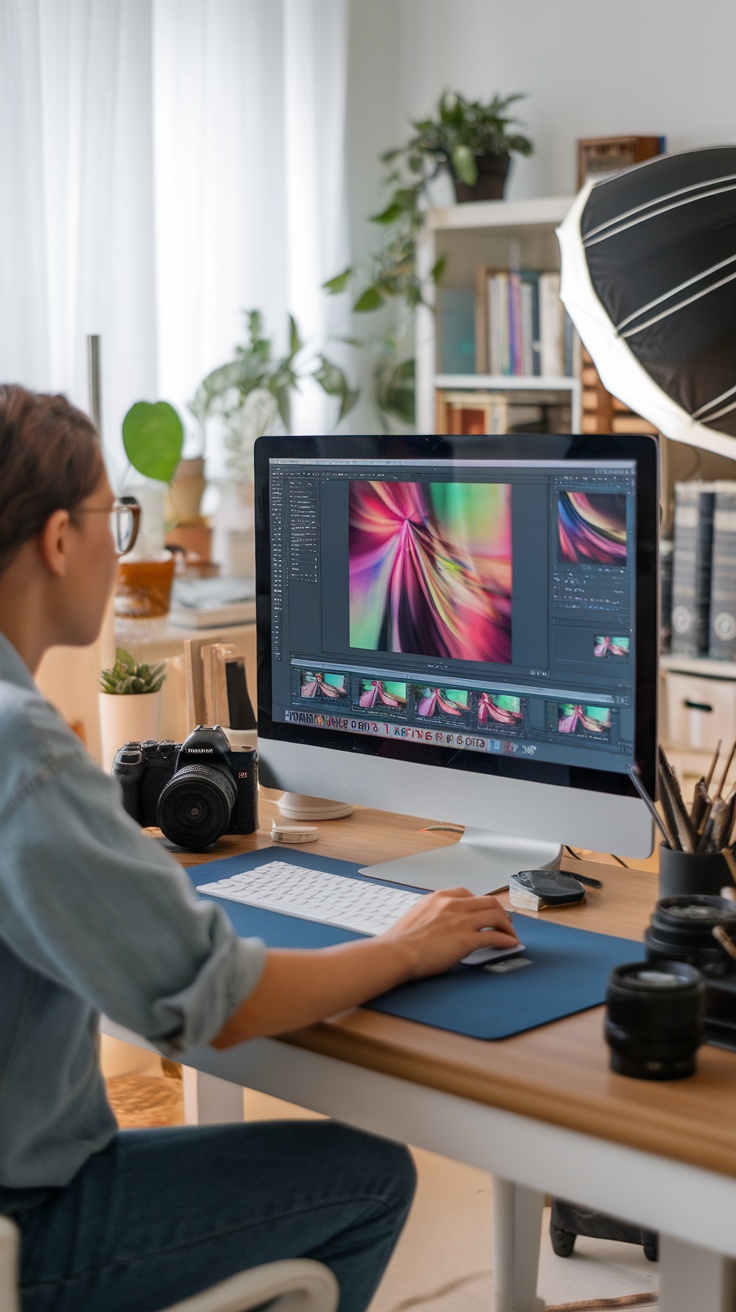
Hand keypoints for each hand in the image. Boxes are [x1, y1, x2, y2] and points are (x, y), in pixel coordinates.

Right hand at [380, 887, 518, 978]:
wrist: (396, 953)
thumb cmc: (400, 941)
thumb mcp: (416, 916)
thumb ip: (431, 914)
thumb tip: (439, 924)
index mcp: (439, 898)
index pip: (468, 894)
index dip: (480, 904)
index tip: (483, 912)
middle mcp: (453, 905)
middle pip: (488, 902)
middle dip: (499, 912)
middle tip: (504, 923)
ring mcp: (461, 920)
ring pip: (496, 915)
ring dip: (507, 925)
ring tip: (510, 935)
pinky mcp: (467, 939)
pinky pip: (494, 936)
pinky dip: (507, 939)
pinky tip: (511, 944)